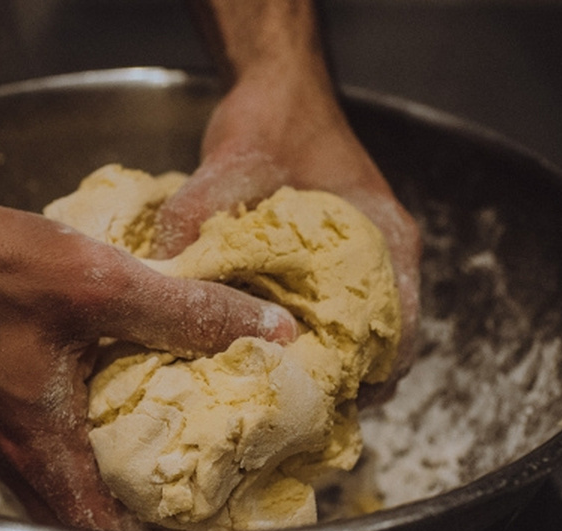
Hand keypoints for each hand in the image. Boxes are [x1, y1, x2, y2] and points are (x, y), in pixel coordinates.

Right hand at [0, 201, 296, 530]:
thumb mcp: (98, 284)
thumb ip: (184, 310)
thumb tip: (272, 332)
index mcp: (45, 449)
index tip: (219, 513)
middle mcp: (23, 456)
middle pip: (94, 512)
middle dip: (154, 504)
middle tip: (216, 477)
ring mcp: (7, 432)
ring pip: (77, 476)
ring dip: (126, 468)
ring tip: (188, 441)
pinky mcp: (2, 402)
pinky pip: (61, 439)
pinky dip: (101, 431)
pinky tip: (131, 391)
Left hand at [153, 71, 420, 373]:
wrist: (275, 87)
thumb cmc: (274, 119)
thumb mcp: (236, 161)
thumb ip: (200, 213)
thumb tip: (161, 275)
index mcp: (386, 241)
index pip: (399, 332)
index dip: (367, 379)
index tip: (319, 403)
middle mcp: (380, 260)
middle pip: (373, 348)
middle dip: (332, 384)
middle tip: (281, 412)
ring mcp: (354, 265)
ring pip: (346, 337)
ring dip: (311, 365)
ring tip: (262, 393)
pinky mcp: (322, 267)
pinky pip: (316, 316)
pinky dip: (291, 338)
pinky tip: (248, 350)